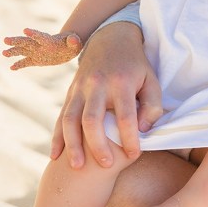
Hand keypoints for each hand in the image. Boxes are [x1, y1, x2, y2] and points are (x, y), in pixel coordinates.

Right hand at [3, 28, 81, 68]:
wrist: (68, 49)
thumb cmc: (72, 44)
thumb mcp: (75, 43)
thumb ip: (73, 41)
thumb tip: (73, 40)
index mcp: (49, 40)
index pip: (40, 36)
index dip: (34, 33)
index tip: (25, 30)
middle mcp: (40, 45)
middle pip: (26, 42)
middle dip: (16, 41)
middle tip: (5, 40)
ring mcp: (37, 52)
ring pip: (23, 51)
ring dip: (13, 52)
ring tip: (4, 53)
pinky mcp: (36, 60)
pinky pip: (26, 62)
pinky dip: (19, 65)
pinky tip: (12, 68)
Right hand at [50, 22, 162, 168]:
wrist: (111, 39)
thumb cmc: (136, 66)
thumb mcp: (151, 81)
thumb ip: (152, 105)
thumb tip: (143, 129)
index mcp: (120, 83)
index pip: (126, 117)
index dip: (130, 138)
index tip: (134, 155)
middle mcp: (96, 85)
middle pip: (92, 120)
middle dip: (97, 145)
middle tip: (106, 165)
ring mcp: (79, 88)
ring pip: (70, 119)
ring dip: (72, 144)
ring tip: (77, 167)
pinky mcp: (70, 92)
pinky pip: (60, 117)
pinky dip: (57, 137)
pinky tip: (55, 156)